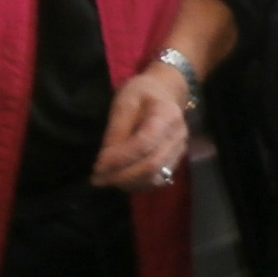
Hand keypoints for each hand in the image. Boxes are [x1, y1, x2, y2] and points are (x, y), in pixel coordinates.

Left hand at [92, 67, 191, 190]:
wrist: (166, 92)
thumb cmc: (142, 93)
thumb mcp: (125, 102)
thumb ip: (116, 130)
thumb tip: (104, 162)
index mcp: (166, 115)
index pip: (144, 143)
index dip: (120, 158)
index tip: (97, 166)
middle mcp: (178, 135)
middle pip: (152, 165)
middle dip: (122, 176)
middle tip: (98, 179)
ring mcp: (180, 149)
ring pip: (156, 177)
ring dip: (129, 183)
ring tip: (107, 180)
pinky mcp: (176, 160)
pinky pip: (159, 179)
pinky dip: (138, 184)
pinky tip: (122, 180)